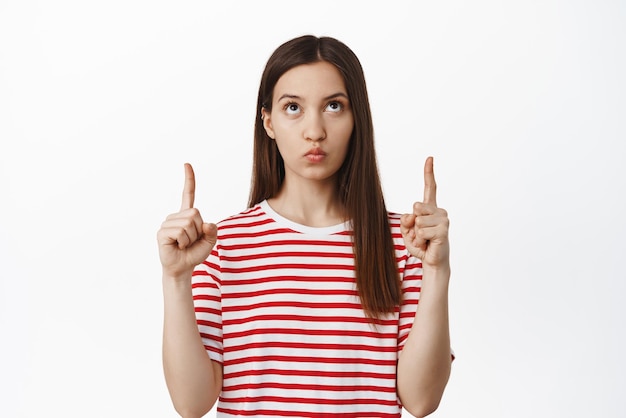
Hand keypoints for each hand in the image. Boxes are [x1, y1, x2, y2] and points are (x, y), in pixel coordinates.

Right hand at [157, 163, 216, 278]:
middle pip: (195, 214)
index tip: (187, 164)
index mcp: (187, 214)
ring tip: (183, 245)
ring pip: (188, 224)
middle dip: (198, 231)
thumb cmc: (195, 253)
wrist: (183, 268)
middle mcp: (176, 216)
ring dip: (191, 238)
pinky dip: (184, 242)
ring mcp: (168, 223)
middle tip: (191, 241)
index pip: (188, 194)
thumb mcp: (210, 241)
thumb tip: (207, 224)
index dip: (189, 180)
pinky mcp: (162, 232)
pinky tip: (177, 246)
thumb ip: (213, 231)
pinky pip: (180, 232)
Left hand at [400, 157, 449, 270]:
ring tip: (425, 240)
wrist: (432, 261)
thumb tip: (413, 214)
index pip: (430, 187)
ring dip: (416, 235)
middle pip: (416, 206)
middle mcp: (439, 211)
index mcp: (430, 208)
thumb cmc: (421, 245)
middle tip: (420, 235)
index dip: (429, 172)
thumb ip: (406, 220)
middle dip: (412, 223)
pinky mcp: (443, 230)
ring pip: (417, 221)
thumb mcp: (407, 231)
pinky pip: (421, 231)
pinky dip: (420, 240)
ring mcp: (443, 219)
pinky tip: (428, 244)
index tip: (430, 157)